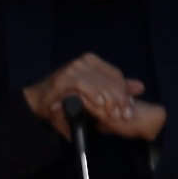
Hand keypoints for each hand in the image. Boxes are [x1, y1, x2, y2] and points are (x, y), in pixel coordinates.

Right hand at [22, 52, 165, 141]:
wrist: (38, 100)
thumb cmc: (65, 97)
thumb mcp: (94, 93)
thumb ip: (115, 89)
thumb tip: (140, 87)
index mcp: (92, 62)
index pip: (116, 75)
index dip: (124, 93)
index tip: (129, 110)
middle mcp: (83, 61)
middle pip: (110, 80)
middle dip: (119, 100)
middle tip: (123, 116)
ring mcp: (73, 68)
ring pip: (99, 84)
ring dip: (108, 102)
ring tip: (111, 116)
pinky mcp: (64, 78)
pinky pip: (84, 86)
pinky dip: (93, 96)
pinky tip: (98, 106)